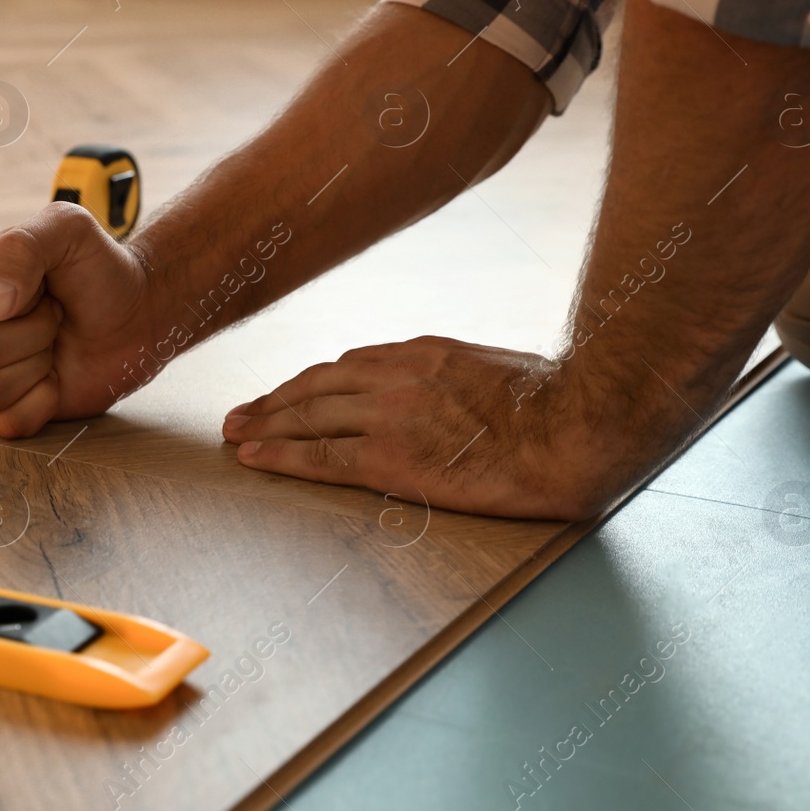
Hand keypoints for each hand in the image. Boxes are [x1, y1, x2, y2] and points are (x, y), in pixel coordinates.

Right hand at [0, 202, 154, 436]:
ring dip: (36, 366)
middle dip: (32, 331)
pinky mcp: (3, 406)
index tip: (42, 283)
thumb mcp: (66, 228)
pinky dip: (42, 402)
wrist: (136, 314)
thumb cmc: (98, 268)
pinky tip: (55, 377)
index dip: (11, 293)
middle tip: (55, 313)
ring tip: (54, 341)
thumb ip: (22, 247)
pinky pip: (6, 421)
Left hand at [221, 336, 615, 520]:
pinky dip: (281, 456)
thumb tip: (440, 393)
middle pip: (317, 386)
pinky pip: (322, 456)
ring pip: (308, 416)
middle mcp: (397, 375)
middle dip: (275, 400)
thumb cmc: (551, 406)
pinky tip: (255, 457)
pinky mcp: (392, 456)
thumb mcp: (492, 370)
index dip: (311, 383)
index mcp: (423, 353)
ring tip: (236, 435)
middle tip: (242, 413)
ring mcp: (391, 414)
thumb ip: (451, 378)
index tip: (289, 394)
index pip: (349, 366)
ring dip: (266, 425)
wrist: (573, 428)